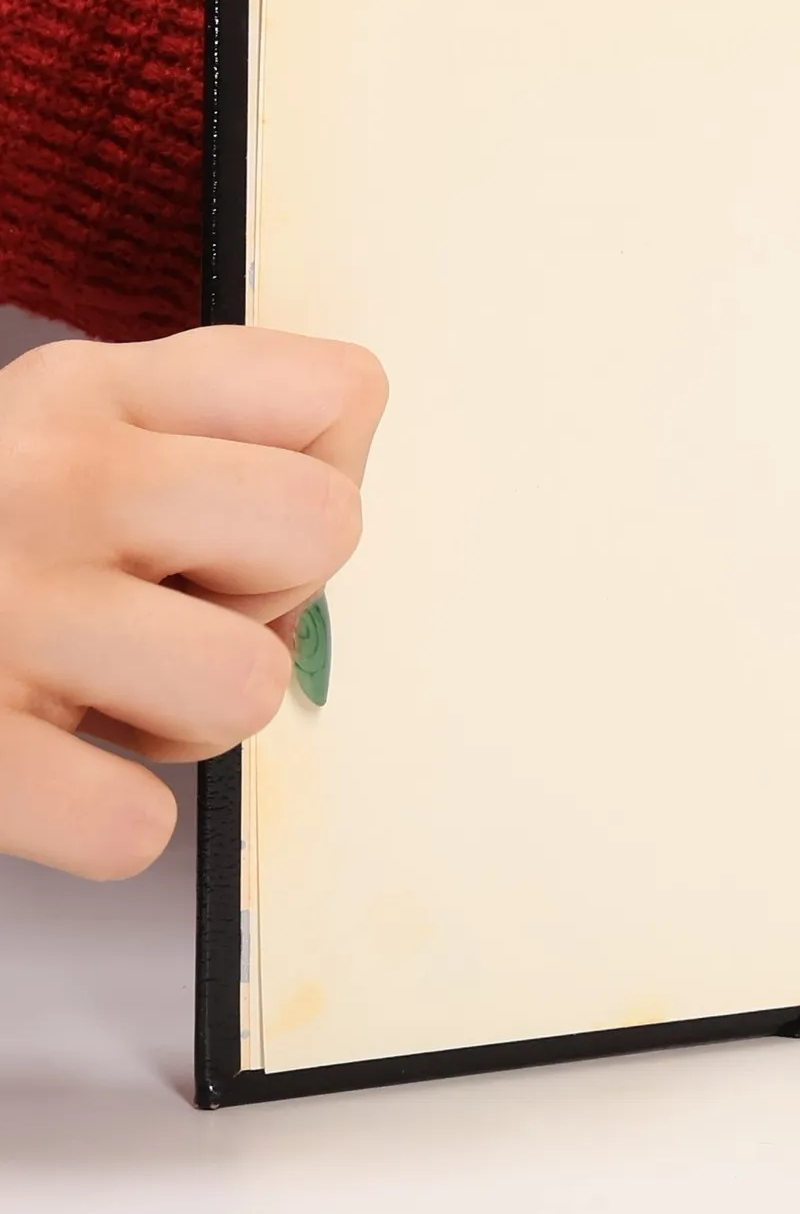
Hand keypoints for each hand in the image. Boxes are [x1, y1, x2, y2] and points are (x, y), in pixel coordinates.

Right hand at [0, 327, 386, 877]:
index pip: (339, 390)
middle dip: (270, 596)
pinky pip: (131, 825)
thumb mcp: (66, 423)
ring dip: (187, 718)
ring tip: (97, 691)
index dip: (315, 471)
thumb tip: (333, 496)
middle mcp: (46, 476)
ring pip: (247, 688)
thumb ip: (207, 430)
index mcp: (89, 389)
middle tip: (166, 610)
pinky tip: (45, 771)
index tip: (224, 513)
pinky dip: (106, 822)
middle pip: (325, 529)